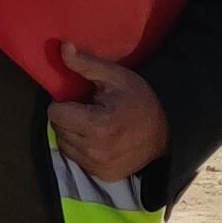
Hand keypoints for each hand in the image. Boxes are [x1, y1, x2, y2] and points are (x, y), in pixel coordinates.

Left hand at [49, 44, 166, 179]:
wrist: (166, 131)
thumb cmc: (139, 99)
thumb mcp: (115, 77)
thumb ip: (86, 64)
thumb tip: (62, 47)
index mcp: (97, 125)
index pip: (55, 113)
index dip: (65, 103)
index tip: (81, 100)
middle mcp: (94, 150)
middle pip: (58, 129)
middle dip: (68, 118)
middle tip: (89, 111)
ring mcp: (97, 166)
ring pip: (65, 145)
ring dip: (73, 134)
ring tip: (94, 125)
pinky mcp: (102, 175)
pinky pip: (77, 159)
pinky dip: (82, 149)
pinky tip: (100, 140)